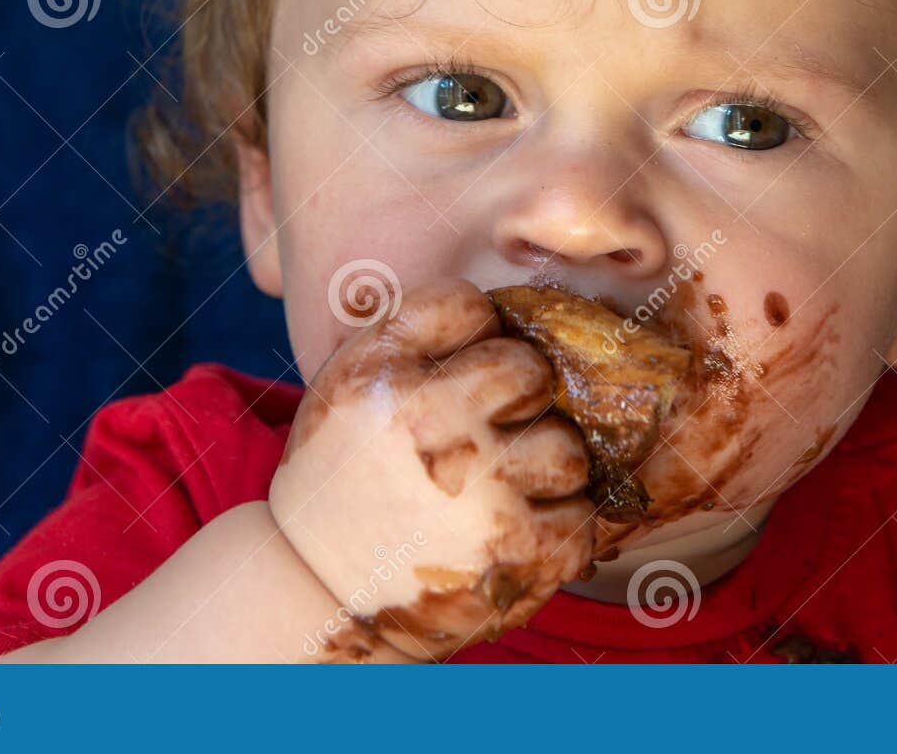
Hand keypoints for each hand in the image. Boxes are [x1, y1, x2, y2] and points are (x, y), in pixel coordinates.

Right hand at [269, 279, 593, 659]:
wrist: (315, 589)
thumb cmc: (342, 475)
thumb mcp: (345, 384)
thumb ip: (411, 334)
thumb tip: (502, 307)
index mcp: (380, 372)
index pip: (469, 306)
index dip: (475, 334)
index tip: (457, 368)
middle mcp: (428, 423)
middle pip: (530, 370)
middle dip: (519, 400)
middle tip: (488, 433)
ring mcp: (477, 490)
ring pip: (568, 449)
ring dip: (544, 471)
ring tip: (502, 490)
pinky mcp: (516, 553)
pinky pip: (580, 519)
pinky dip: (554, 532)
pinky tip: (511, 534)